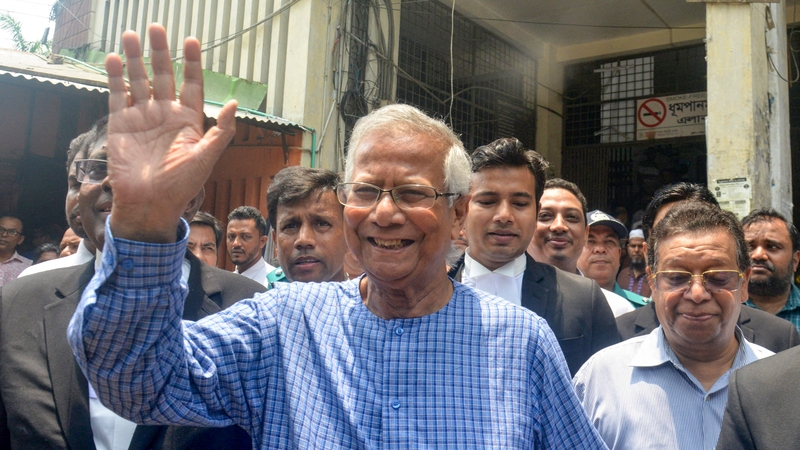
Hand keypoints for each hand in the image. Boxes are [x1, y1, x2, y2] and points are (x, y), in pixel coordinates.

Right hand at [105, 24, 236, 242]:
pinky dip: (115, 77)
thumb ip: (221, 130)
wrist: (149, 204)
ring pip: (139, 80)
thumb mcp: (206, 157)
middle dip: (160, 51)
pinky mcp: (121, 124)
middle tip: (156, 27)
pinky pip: (118, 95)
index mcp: (188, 120)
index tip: (192, 40)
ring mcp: (142, 117)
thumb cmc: (181, 185)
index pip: (191, 84)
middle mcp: (165, 114)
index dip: (192, 63)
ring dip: (135, 58)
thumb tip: (234, 102)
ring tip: (132, 34)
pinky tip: (115, 59)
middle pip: (163, 75)